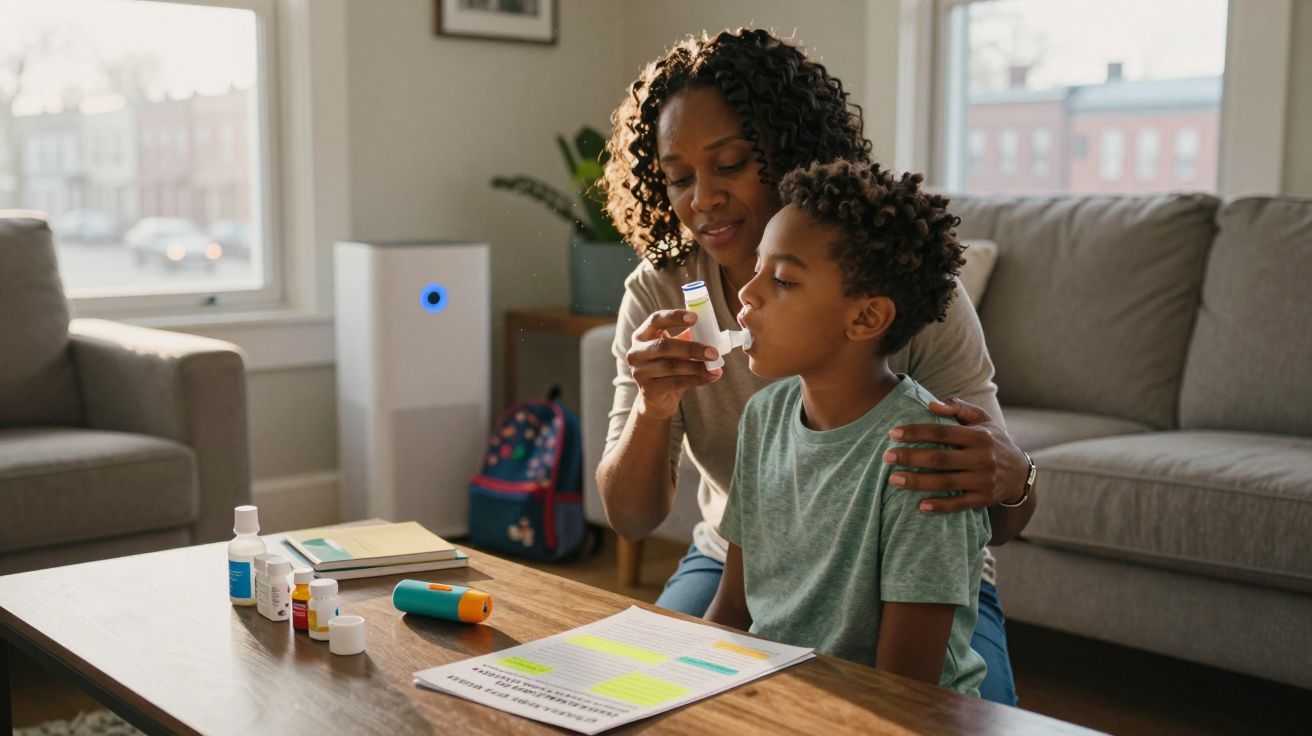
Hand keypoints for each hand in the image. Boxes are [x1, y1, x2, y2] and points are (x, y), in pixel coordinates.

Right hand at [626, 309, 721, 419]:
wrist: (658, 398)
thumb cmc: (669, 366)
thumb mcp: (676, 349)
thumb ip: (689, 338)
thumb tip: (713, 333)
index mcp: (643, 335)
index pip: (656, 319)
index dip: (675, 317)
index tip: (695, 318)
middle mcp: (637, 352)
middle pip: (664, 346)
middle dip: (692, 348)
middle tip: (713, 352)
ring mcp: (639, 372)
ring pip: (671, 366)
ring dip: (697, 367)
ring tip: (715, 368)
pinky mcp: (648, 390)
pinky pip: (675, 383)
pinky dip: (696, 380)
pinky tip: (709, 377)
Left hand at [883, 397, 1027, 513]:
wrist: (1021, 474)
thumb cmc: (993, 441)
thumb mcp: (982, 420)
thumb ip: (958, 408)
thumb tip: (932, 404)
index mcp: (979, 436)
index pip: (942, 432)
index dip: (917, 432)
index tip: (893, 433)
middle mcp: (982, 458)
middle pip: (940, 458)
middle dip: (911, 457)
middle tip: (887, 456)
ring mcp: (983, 480)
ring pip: (946, 483)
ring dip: (918, 482)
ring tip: (894, 480)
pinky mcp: (983, 499)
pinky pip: (959, 504)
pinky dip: (940, 506)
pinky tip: (920, 505)